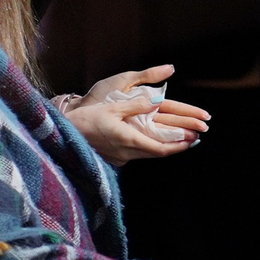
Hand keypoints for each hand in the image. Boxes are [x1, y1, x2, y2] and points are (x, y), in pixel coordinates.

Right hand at [63, 65, 211, 163]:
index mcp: (128, 140)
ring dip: (166, 147)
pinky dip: (152, 147)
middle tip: (195, 138)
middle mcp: (127, 153)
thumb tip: (157, 100)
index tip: (193, 140)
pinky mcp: (116, 159)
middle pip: (159, 153)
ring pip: (149, 154)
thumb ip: (135, 104)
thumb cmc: (86, 119)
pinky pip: (139, 154)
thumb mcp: (112, 107)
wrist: (64, 136)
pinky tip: (157, 140)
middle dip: (178, 146)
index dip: (179, 145)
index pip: (160, 148)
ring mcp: (121, 158)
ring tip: (182, 140)